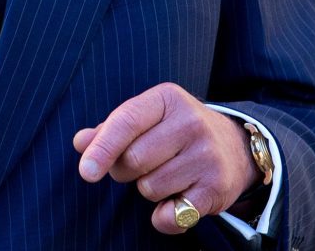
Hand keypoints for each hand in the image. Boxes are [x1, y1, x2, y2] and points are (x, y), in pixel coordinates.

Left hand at [73, 83, 260, 233]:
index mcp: (167, 98)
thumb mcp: (148, 117)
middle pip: (134, 160)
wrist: (234, 146)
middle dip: (124, 170)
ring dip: (147, 189)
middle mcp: (190, 123)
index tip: (85, 172)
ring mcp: (206, 155)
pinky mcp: (217, 188)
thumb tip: (81, 143)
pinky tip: (174, 201)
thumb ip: (111, 129)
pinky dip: (164, 216)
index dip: (102, 148)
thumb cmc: (175, 129)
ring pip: (150, 188)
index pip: (126, 122)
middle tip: (136, 166)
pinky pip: (173, 215)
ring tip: (164, 174)